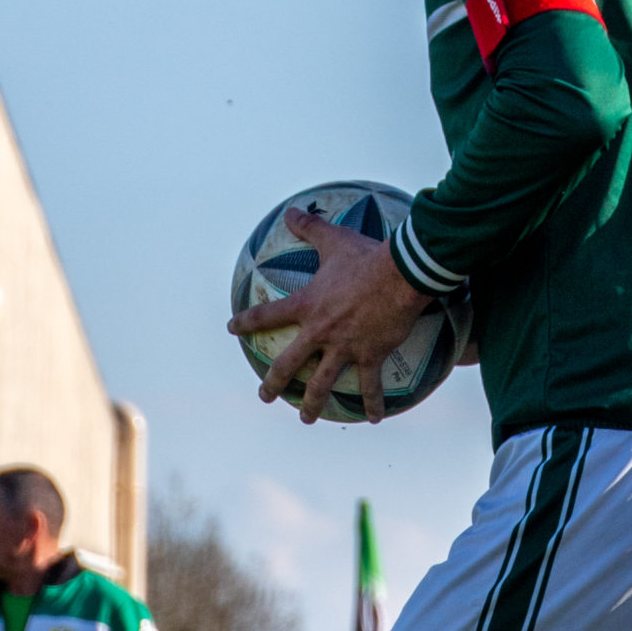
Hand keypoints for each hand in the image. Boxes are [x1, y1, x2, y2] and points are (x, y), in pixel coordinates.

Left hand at [228, 207, 428, 423]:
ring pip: (323, 384)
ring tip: (306, 419)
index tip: (232, 329)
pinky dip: (372, 403)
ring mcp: (344, 347)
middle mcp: (320, 331)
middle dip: (274, 383)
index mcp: (307, 305)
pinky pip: (370, 385)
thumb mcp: (333, 240)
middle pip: (289, 364)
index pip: (267, 316)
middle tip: (265, 395)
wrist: (399, 274)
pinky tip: (374, 419)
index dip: (247, 323)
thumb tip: (291, 211)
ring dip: (313, 405)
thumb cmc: (364, 256)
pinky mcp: (370, 355)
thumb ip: (309, 227)